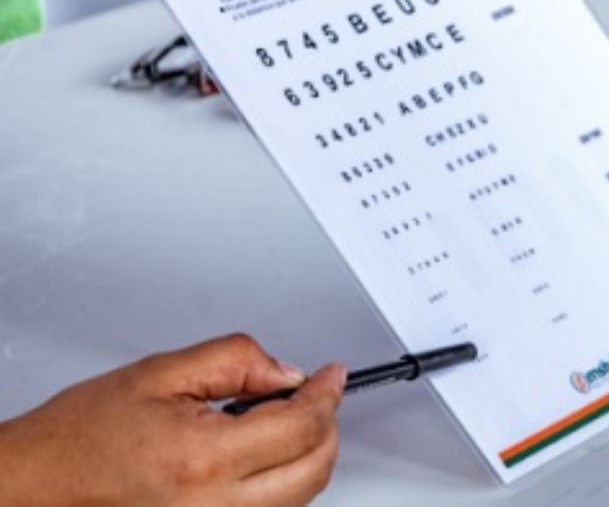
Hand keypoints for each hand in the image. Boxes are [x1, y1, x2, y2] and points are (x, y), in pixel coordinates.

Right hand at [0, 334, 346, 505]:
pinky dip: (280, 484)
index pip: (302, 426)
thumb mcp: (159, 374)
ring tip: (274, 420)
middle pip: (314, 468)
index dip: (327, 392)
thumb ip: (235, 360)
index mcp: (202, 459)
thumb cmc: (79, 438)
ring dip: (305, 454)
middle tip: (313, 395)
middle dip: (325, 424)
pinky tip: (256, 455)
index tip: (332, 375)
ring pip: (298, 497)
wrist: (31, 487)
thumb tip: (288, 371)